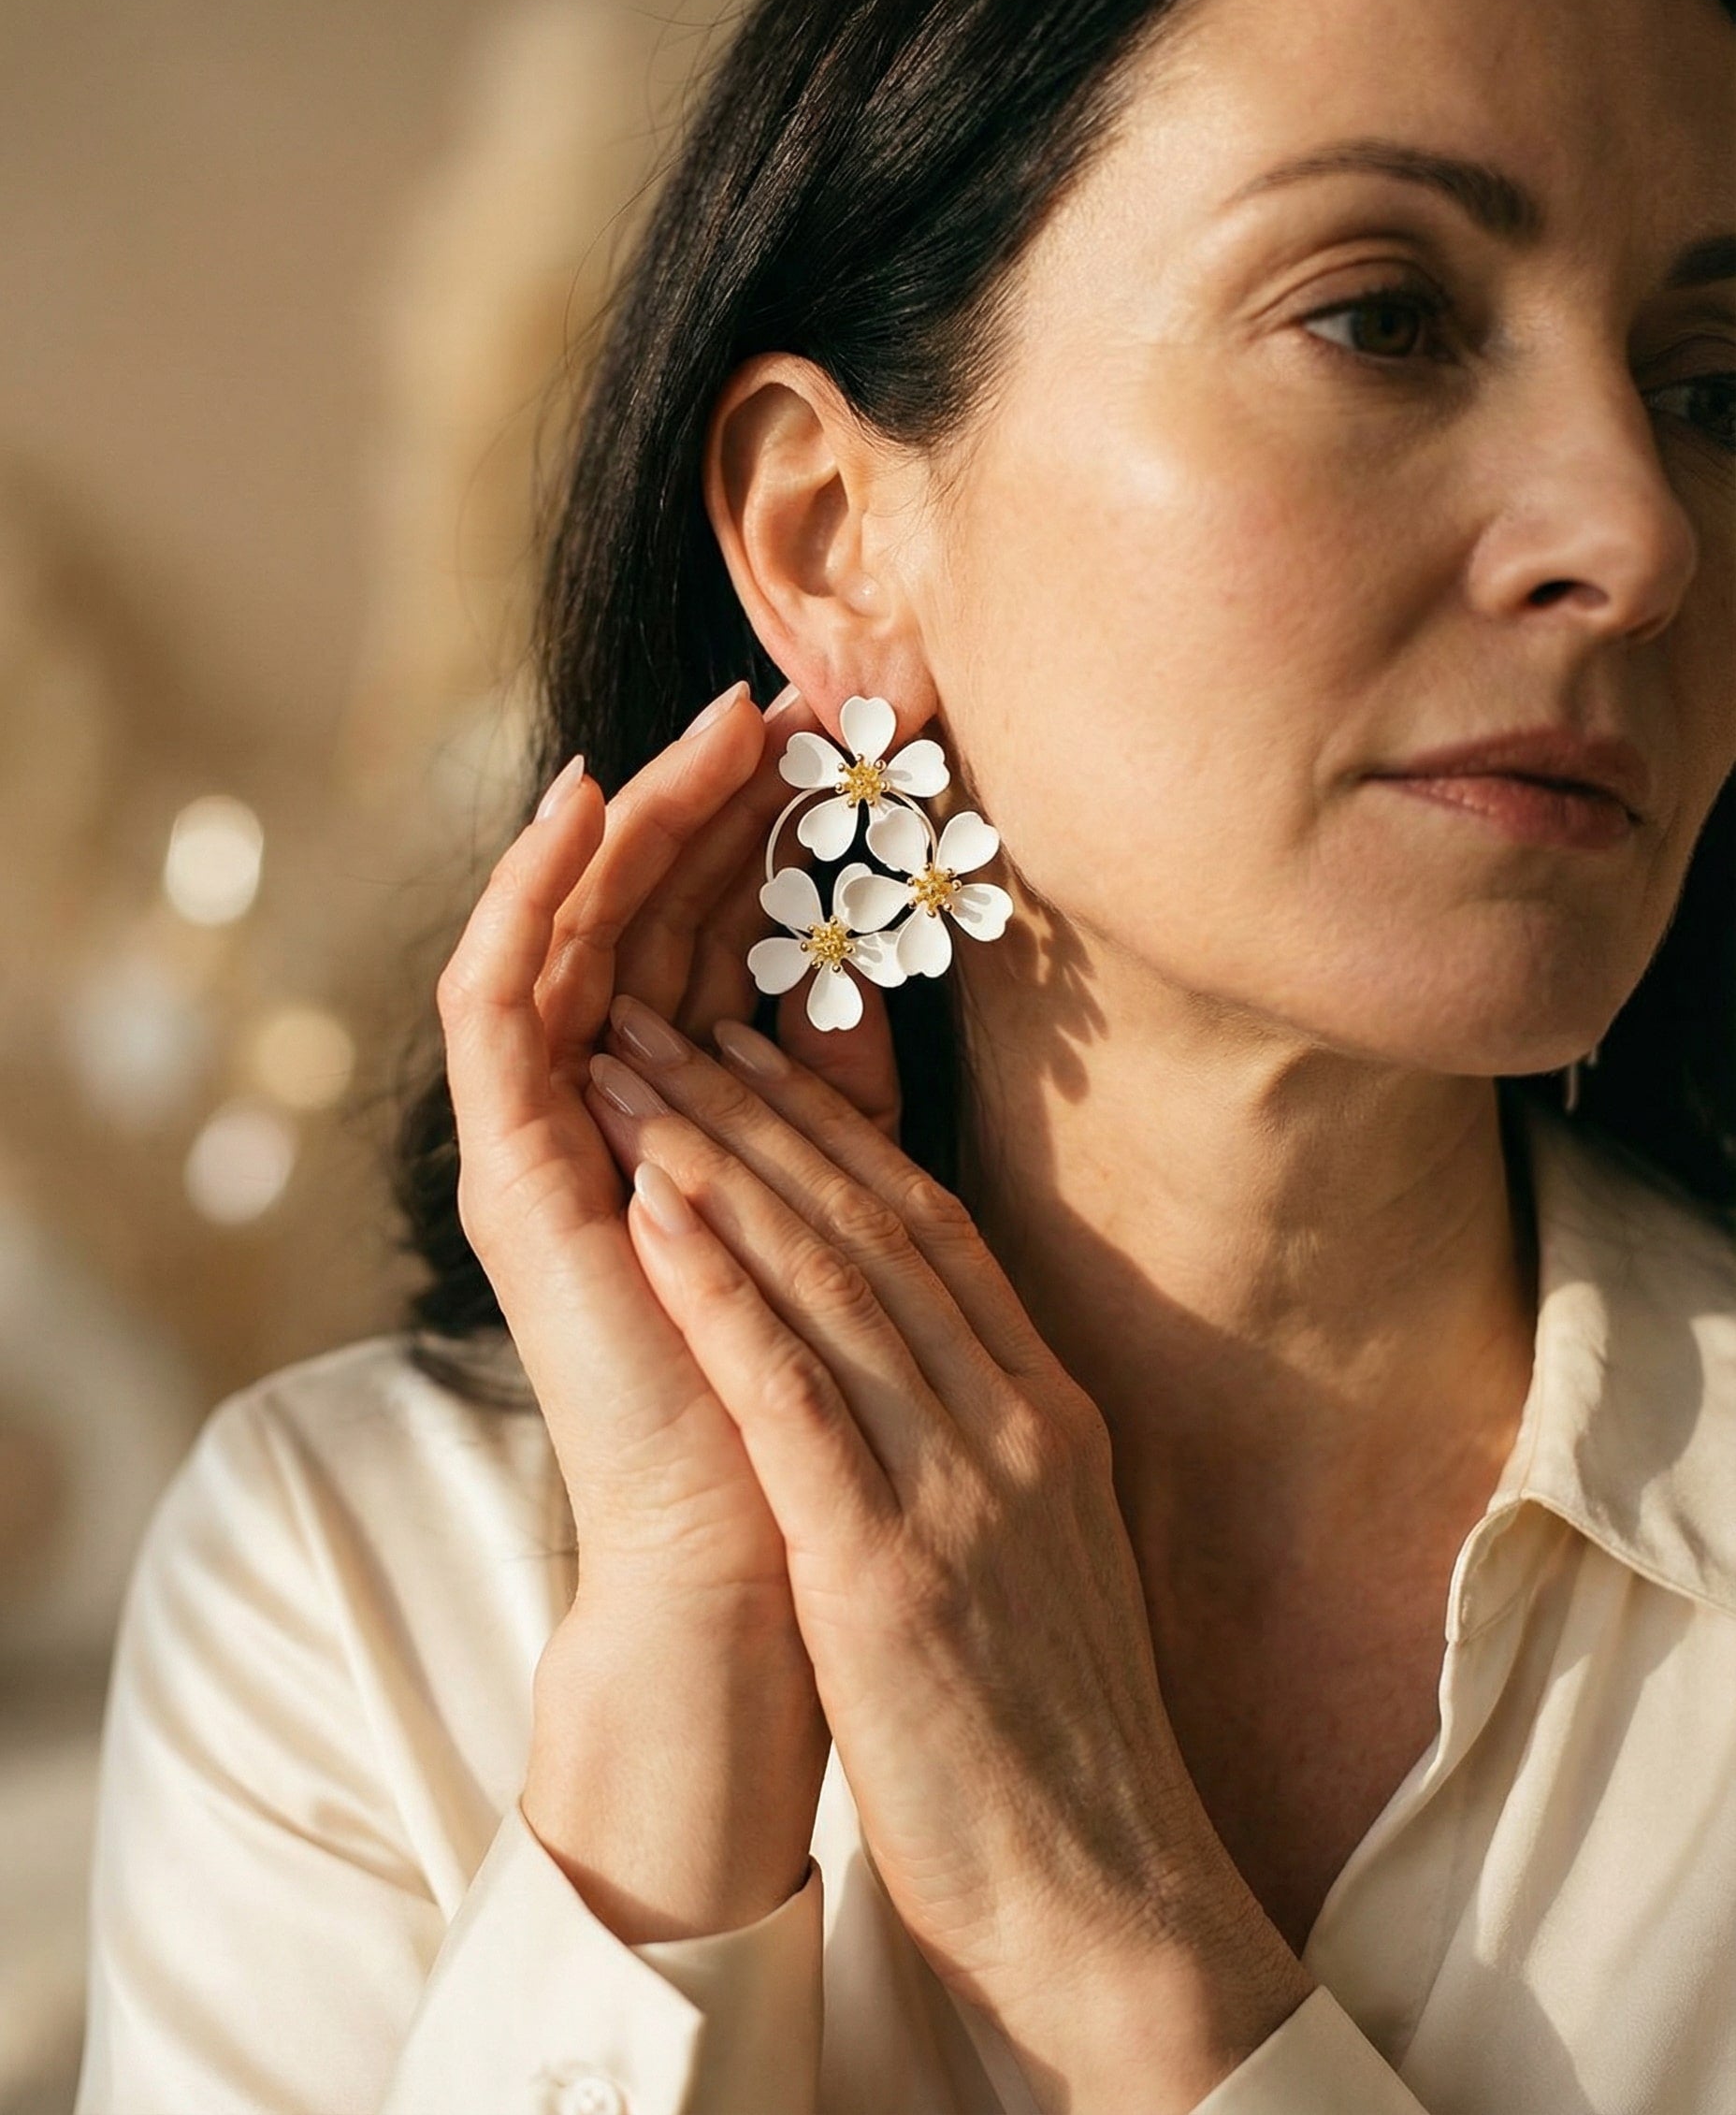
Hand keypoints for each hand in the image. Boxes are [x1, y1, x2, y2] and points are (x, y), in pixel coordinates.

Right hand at [434, 679, 899, 1938]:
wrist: (765, 1552)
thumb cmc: (822, 1388)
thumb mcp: (846, 1196)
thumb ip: (832, 1086)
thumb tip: (851, 966)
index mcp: (686, 1111)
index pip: (713, 937)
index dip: (772, 834)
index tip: (848, 740)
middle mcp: (605, 1111)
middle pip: (641, 916)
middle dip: (711, 802)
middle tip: (779, 695)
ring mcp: (549, 1137)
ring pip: (571, 932)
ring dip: (634, 819)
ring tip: (705, 720)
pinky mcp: (512, 1168)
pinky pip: (498, 998)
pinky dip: (530, 891)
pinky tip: (587, 799)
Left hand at [584, 995, 1316, 2108]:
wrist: (1109, 1894)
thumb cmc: (1057, 1734)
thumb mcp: (1044, 1554)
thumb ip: (993, 1448)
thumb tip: (935, 1372)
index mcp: (1048, 1413)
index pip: (931, 1232)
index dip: (834, 1131)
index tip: (754, 1057)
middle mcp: (1012, 1422)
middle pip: (872, 1225)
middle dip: (759, 1112)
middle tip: (665, 1021)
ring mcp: (959, 1490)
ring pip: (829, 1282)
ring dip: (719, 1165)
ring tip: (632, 1073)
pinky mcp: (890, 1571)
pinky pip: (794, 1397)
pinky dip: (723, 1292)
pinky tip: (654, 1214)